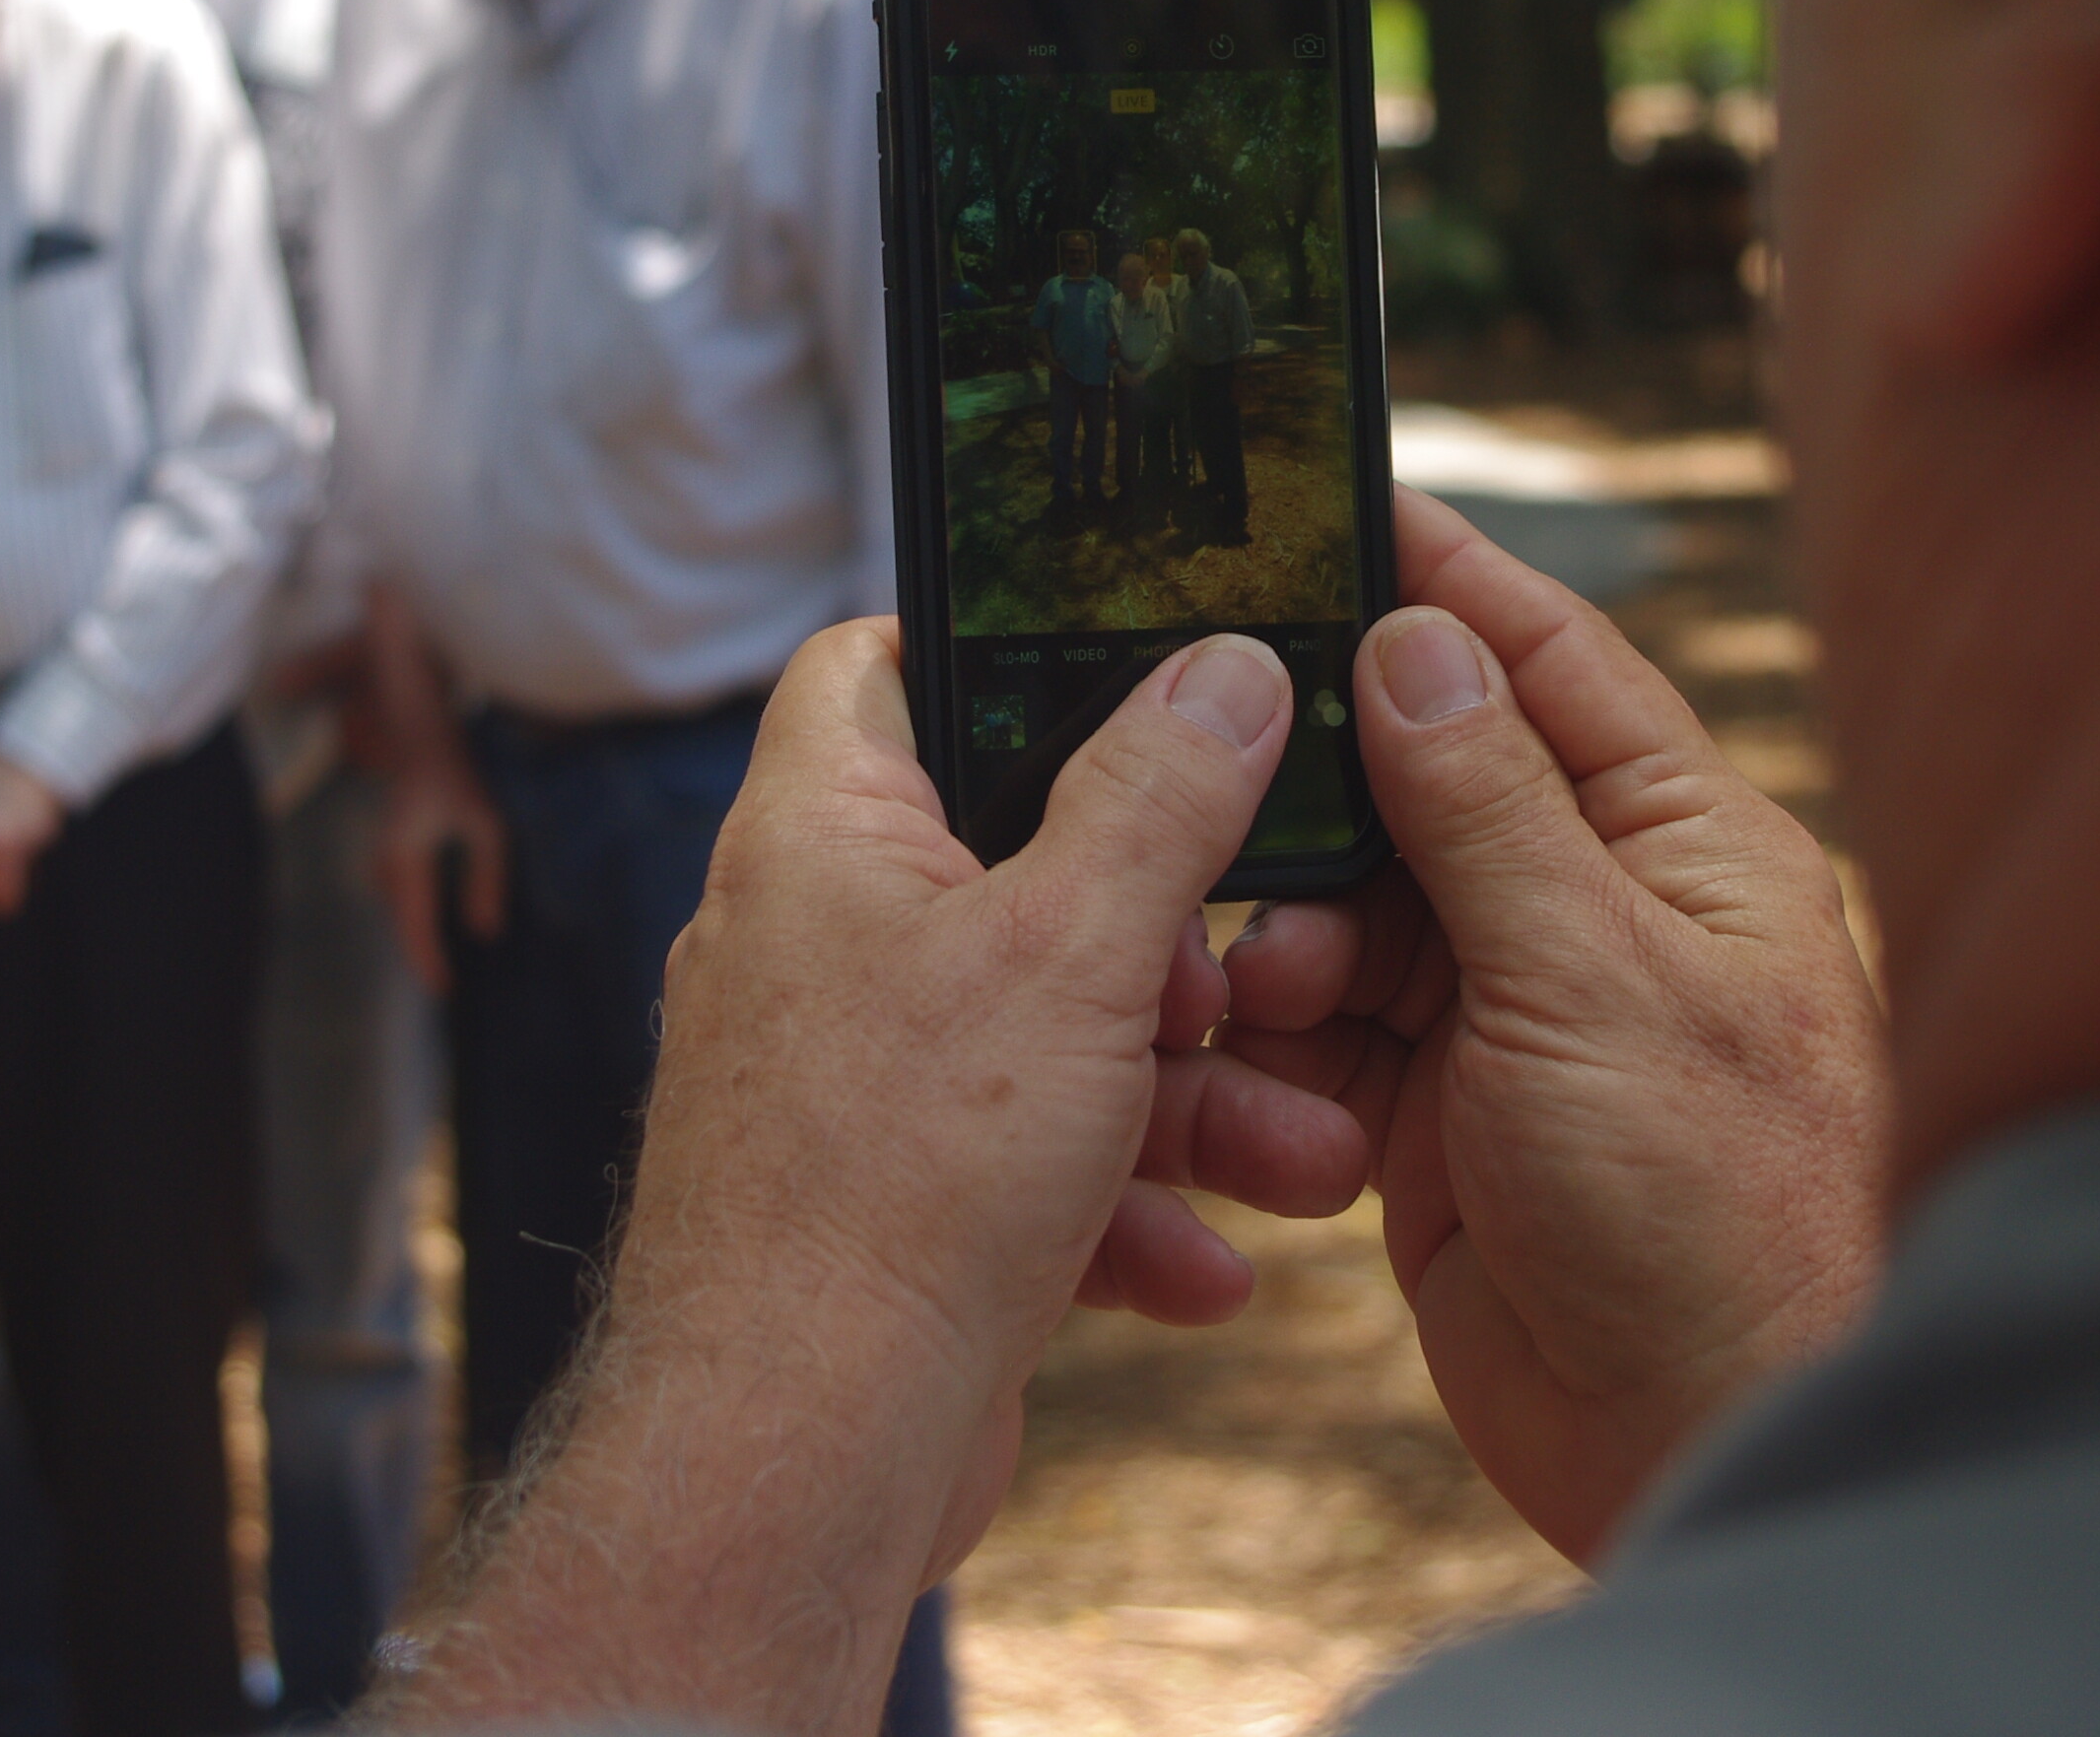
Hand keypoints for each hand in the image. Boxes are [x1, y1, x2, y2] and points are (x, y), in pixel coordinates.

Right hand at [371, 751, 507, 995]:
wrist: (418, 742)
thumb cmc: (457, 780)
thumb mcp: (487, 826)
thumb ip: (487, 878)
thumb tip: (487, 931)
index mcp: (408, 859)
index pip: (416, 922)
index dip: (428, 960)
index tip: (443, 989)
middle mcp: (389, 863)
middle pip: (404, 924)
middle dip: (422, 956)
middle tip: (445, 990)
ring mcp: (385, 859)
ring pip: (401, 912)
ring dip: (418, 938)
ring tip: (439, 968)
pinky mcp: (391, 856)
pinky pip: (401, 898)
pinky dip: (416, 917)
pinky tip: (432, 931)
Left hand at [379, 622, 1367, 1736]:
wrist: (794, 1456)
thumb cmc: (892, 1183)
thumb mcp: (1072, 951)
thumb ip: (1161, 798)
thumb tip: (1229, 667)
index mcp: (821, 833)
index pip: (881, 663)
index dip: (1000, 642)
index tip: (1137, 675)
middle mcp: (817, 940)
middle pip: (1019, 866)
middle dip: (1171, 940)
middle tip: (1252, 982)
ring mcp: (848, 1079)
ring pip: (1048, 1037)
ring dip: (1187, 1098)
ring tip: (1305, 1155)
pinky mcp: (886, 1203)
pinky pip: (1026, 1167)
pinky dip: (1122, 1206)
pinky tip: (1210, 1266)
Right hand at [1221, 486, 1891, 1562]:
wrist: (1713, 1448)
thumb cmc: (1715, 1211)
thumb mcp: (1592, 974)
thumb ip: (1488, 804)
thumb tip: (1416, 636)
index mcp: (1682, 844)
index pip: (1549, 663)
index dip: (1443, 582)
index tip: (1333, 504)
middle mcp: (1598, 913)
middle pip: (1425, 782)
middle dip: (1320, 782)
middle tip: (1211, 762)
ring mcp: (1516, 1019)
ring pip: (1356, 911)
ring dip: (1287, 933)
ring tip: (1255, 979)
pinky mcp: (1442, 1125)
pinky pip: (1328, 1038)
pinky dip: (1278, 1043)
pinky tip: (1244, 1057)